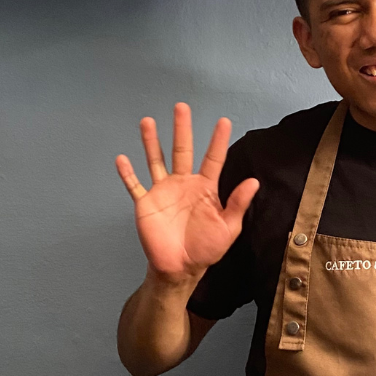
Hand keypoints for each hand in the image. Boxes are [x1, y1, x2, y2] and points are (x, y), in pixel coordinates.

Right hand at [115, 103, 258, 280]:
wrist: (181, 269)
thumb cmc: (206, 249)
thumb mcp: (228, 228)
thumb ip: (238, 204)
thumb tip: (254, 181)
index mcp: (205, 188)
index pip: (213, 159)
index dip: (218, 140)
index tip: (223, 121)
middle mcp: (183, 184)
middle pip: (182, 150)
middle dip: (182, 129)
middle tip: (181, 107)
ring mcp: (163, 192)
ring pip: (156, 161)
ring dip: (152, 142)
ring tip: (148, 121)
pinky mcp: (146, 204)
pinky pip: (134, 186)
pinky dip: (127, 174)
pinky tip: (122, 159)